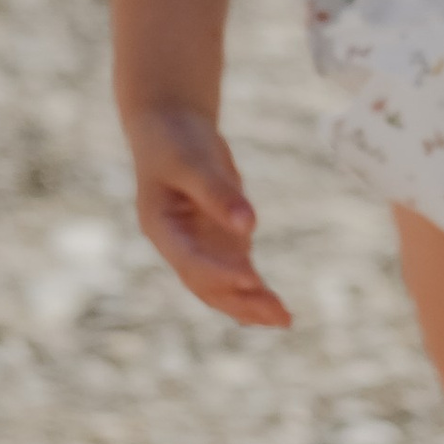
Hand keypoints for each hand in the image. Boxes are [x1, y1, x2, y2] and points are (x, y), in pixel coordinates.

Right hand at [127, 104, 291, 327]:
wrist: (170, 124)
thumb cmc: (175, 139)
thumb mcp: (192, 160)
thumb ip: (217, 193)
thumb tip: (250, 227)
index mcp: (160, 226)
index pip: (190, 259)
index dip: (220, 272)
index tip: (253, 280)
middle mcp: (178, 244)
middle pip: (207, 284)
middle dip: (241, 301)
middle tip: (279, 317)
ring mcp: (197, 245)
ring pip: (222, 285)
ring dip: (250, 303)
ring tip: (283, 320)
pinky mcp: (217, 239)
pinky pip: (235, 271)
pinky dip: (253, 290)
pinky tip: (273, 308)